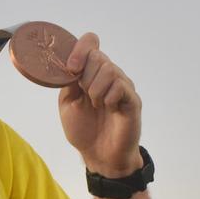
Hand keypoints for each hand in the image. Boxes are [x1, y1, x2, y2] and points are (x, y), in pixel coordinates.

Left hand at [58, 32, 143, 175]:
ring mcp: (123, 86)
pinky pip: (120, 86)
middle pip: (97, 56)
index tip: (71, 67)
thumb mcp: (67, 103)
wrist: (99, 156)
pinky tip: (109, 109)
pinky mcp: (132, 99)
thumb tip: (66, 63)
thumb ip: (67, 81)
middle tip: (85, 95)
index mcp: (91, 72)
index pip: (91, 43)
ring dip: (95, 89)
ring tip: (96, 105)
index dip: (80, 48)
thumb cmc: (84, 130)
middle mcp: (109, 75)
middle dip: (85, 75)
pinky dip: (109, 97)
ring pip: (109, 69)